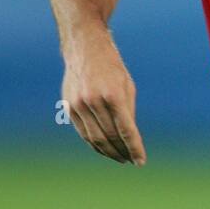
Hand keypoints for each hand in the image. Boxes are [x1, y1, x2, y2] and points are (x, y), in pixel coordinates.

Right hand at [61, 36, 145, 164]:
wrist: (85, 47)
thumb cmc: (112, 67)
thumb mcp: (127, 86)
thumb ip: (128, 112)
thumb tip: (129, 139)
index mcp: (113, 95)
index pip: (126, 130)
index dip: (134, 148)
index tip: (140, 161)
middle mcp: (94, 101)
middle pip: (110, 137)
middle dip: (122, 152)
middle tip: (130, 160)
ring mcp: (79, 104)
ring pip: (94, 138)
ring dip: (108, 152)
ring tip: (119, 157)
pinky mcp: (69, 106)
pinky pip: (83, 132)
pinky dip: (94, 143)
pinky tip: (104, 148)